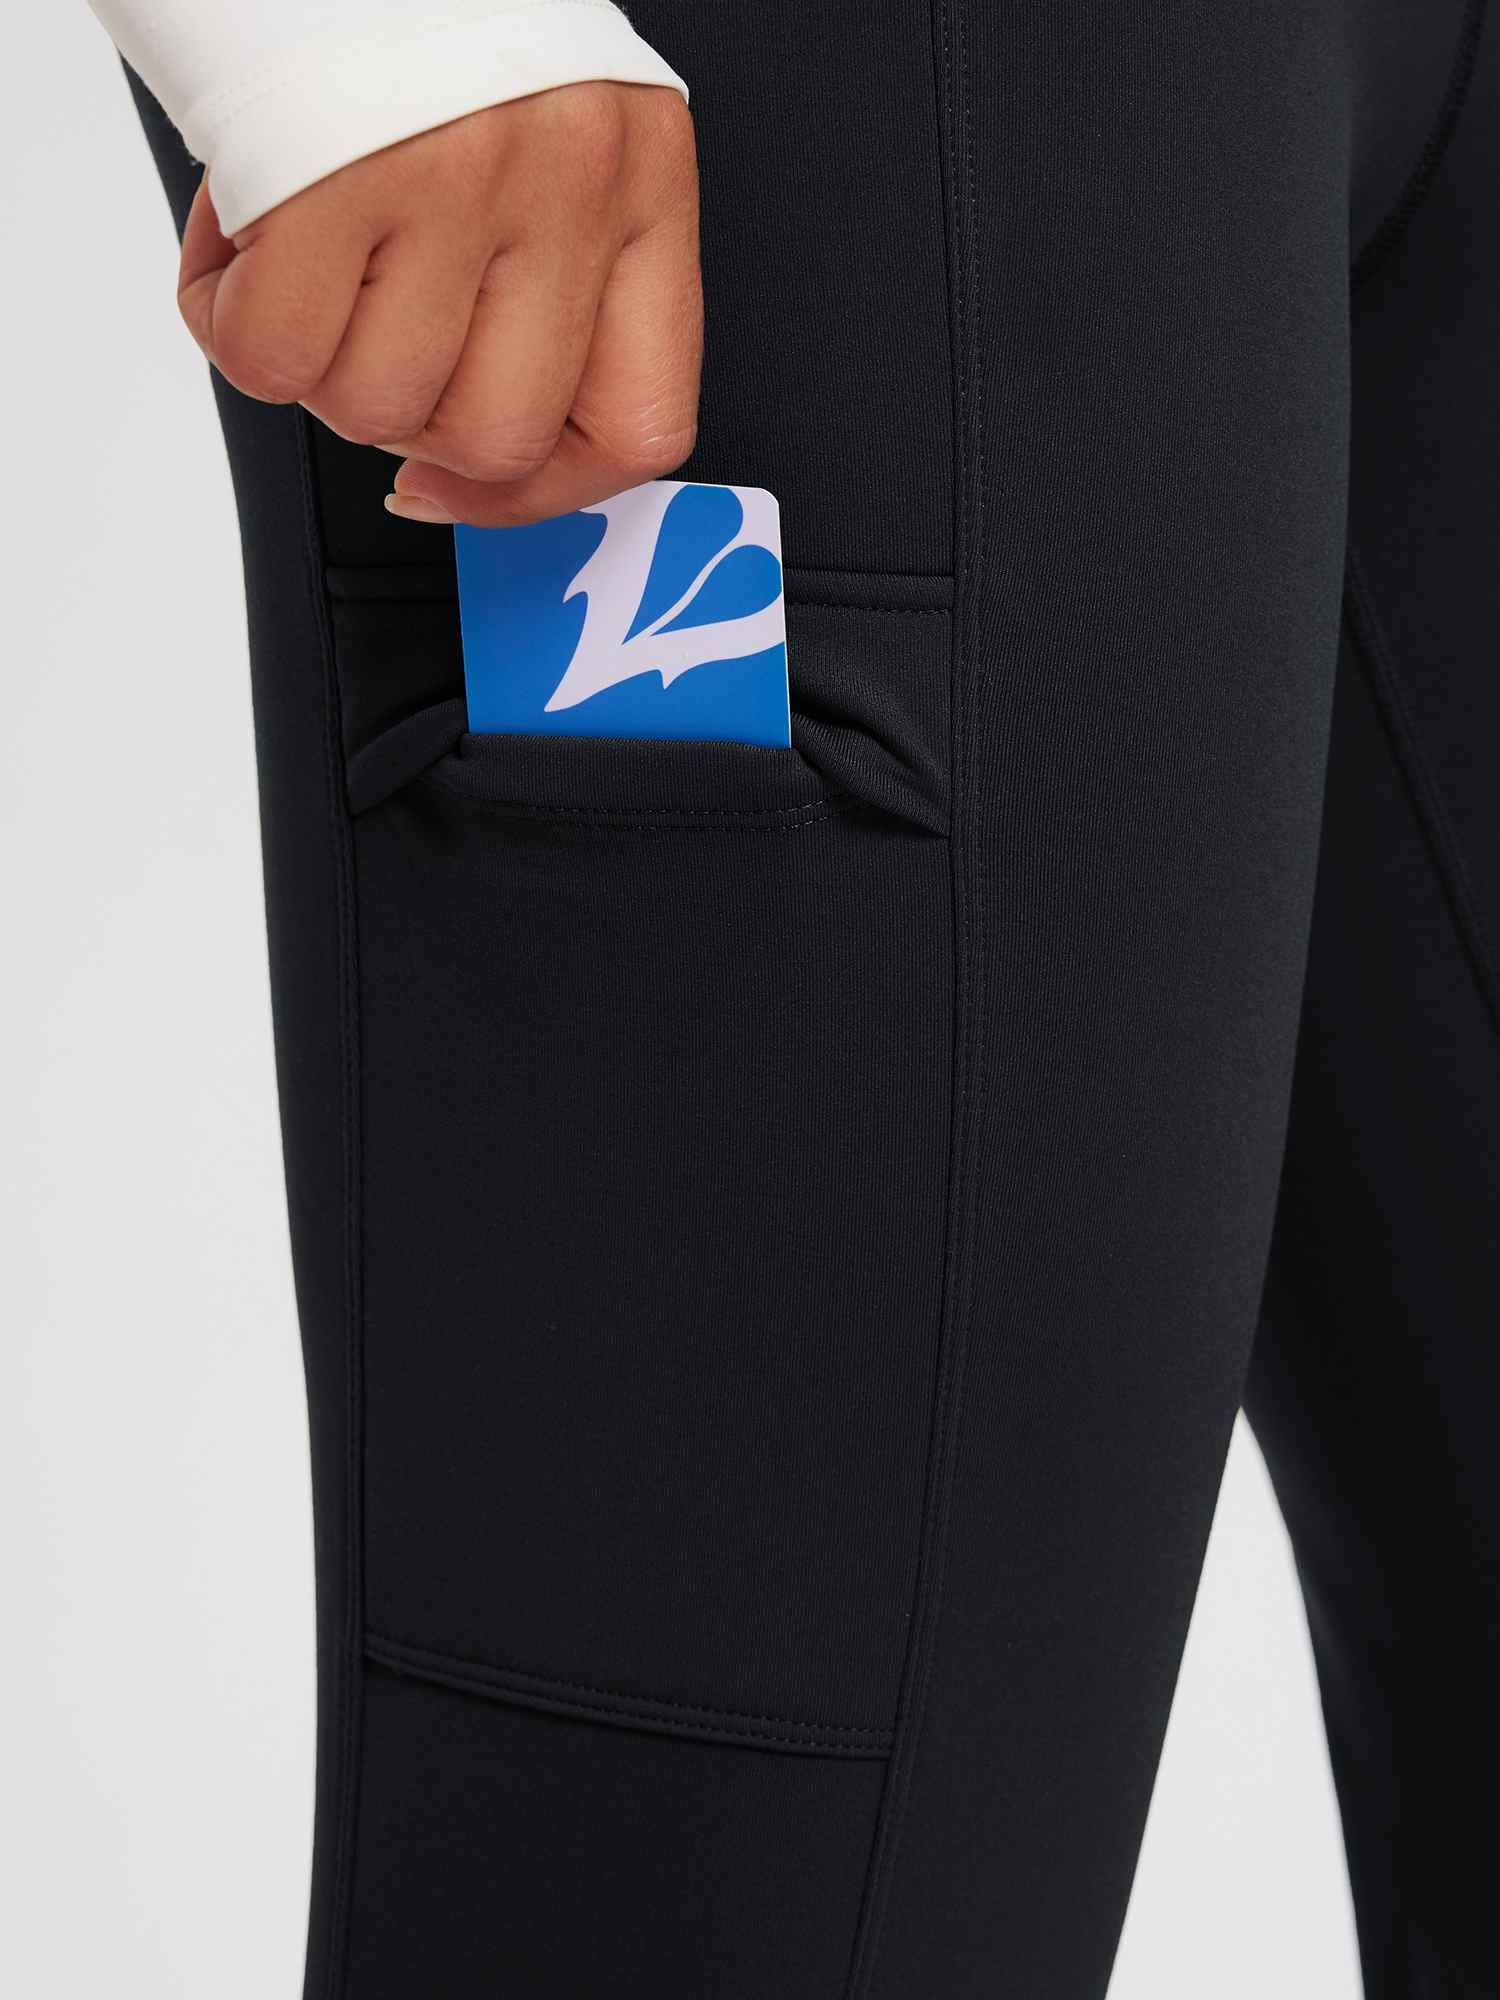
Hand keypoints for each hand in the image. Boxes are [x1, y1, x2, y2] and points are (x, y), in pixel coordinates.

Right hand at [176, 82, 701, 526]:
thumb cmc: (410, 22)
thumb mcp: (543, 144)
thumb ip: (550, 296)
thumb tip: (481, 474)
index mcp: (642, 176)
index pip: (643, 424)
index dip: (544, 493)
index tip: (468, 484)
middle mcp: (568, 171)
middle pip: (499, 436)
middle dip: (408, 421)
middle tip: (367, 334)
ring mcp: (452, 170)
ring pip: (379, 407)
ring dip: (313, 364)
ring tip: (299, 257)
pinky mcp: (325, 170)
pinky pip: (273, 359)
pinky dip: (231, 325)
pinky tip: (242, 246)